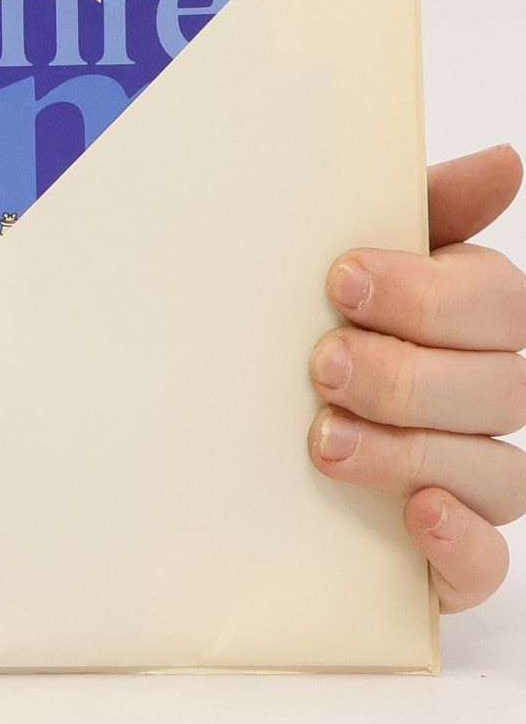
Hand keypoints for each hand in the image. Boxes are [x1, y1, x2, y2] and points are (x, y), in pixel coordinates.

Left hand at [310, 144, 525, 611]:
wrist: (225, 426)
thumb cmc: (304, 323)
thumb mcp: (339, 260)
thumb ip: (417, 209)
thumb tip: (503, 161)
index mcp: (471, 319)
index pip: (500, 302)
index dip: (429, 293)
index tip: (341, 281)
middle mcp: (485, 399)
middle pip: (501, 386)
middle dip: (406, 375)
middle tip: (321, 363)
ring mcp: (474, 480)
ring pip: (497, 472)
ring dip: (409, 451)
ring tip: (323, 438)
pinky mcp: (449, 555)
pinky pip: (488, 562)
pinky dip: (459, 542)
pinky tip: (419, 513)